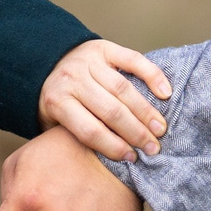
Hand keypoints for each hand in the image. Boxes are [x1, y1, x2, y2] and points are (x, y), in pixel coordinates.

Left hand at [38, 37, 170, 160]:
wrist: (45, 61)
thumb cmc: (58, 101)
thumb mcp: (54, 121)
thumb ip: (75, 137)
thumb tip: (110, 162)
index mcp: (57, 102)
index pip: (89, 130)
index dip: (113, 147)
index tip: (132, 158)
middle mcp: (72, 80)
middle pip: (110, 111)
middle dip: (135, 132)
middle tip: (153, 148)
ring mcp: (88, 61)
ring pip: (122, 89)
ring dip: (145, 111)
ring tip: (160, 129)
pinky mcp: (103, 48)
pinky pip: (132, 60)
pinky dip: (152, 76)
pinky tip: (166, 93)